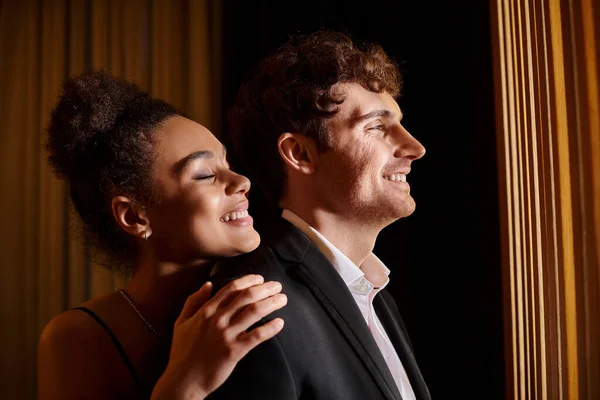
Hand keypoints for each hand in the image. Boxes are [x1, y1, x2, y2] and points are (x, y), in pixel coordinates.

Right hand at [151, 275, 286, 399]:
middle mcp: (217, 319)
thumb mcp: (182, 322)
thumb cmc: (182, 352)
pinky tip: (280, 323)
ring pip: (254, 312)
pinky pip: (257, 335)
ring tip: (283, 299)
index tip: (261, 278)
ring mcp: (226, 335)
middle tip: (278, 285)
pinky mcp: (234, 351)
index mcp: (206, 311)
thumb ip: (194, 301)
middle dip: (265, 288)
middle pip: (247, 296)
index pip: (232, 288)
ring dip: (272, 303)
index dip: (249, 280)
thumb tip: (208, 284)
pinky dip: (271, 327)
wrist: (184, 380)